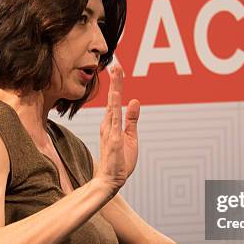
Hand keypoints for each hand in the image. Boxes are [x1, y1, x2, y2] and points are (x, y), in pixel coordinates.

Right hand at [96, 64, 139, 192]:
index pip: (115, 100)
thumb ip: (132, 119)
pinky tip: (116, 95)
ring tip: (116, 72)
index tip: (118, 69)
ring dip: (115, 88)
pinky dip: (114, 107)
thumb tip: (135, 101)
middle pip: (113, 98)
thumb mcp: (131, 136)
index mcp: (112, 124)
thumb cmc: (120, 161)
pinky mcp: (113, 139)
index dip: (117, 84)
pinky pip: (114, 120)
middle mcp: (108, 124)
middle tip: (117, 63)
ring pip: (113, 105)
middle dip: (116, 81)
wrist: (111, 180)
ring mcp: (110, 131)